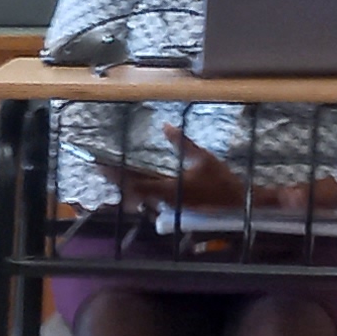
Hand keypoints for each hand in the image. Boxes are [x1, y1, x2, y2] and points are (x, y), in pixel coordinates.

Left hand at [106, 145, 247, 207]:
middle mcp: (163, 202)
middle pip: (131, 191)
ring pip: (139, 197)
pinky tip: (133, 184)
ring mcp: (167, 208)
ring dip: (125, 186)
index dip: (115, 174)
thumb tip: (165, 126)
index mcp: (167, 189)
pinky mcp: (173, 209)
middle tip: (98, 167)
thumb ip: (182, 143)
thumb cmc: (222, 183)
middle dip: (115, 179)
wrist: (238, 206)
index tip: (101, 164)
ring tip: (110, 173)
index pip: (134, 182)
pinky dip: (138, 191)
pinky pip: (150, 200)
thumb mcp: (203, 158)